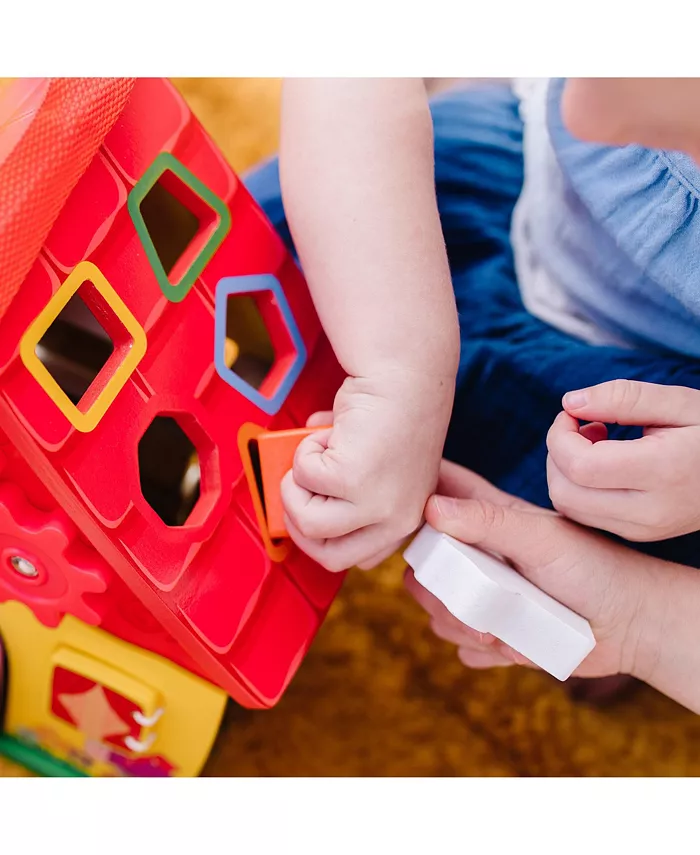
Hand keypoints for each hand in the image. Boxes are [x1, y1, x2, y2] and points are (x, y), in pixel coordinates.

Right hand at [281, 368, 453, 570]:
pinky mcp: (352, 480)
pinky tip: (329, 430)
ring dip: (297, 484)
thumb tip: (299, 485)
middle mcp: (396, 519)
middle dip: (300, 524)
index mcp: (405, 518)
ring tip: (315, 453)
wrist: (404, 376)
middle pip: (329, 556)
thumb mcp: (376, 466)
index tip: (311, 512)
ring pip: (306, 522)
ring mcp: (375, 504)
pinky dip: (304, 450)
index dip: (325, 537)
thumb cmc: (393, 410)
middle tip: (295, 489)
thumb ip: (345, 487)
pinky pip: (303, 478)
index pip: (359, 558)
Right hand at [404, 460, 655, 679]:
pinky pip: (461, 645)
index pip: (434, 494)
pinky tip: (513, 642)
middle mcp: (476, 557)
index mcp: (484, 520)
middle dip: (436, 587)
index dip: (413, 501)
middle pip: (421, 565)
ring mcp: (482, 596)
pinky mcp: (492, 634)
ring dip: (461, 624)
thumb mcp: (542, 537)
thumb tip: (431, 508)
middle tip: (470, 596)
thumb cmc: (594, 567)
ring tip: (501, 627)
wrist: (630, 625)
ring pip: (436, 610)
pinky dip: (481, 650)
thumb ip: (489, 521)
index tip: (414, 520)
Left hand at [546, 379, 699, 540]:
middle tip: (581, 424)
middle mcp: (651, 510)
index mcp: (663, 471)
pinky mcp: (638, 535)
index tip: (573, 412)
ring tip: (594, 441)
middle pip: (565, 491)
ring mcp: (644, 529)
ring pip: (569, 507)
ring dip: (564, 471)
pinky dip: (577, 487)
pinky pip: (584, 515)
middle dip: (556, 453)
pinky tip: (602, 463)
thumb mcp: (679, 402)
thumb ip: (623, 397)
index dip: (560, 435)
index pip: (579, 465)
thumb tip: (571, 402)